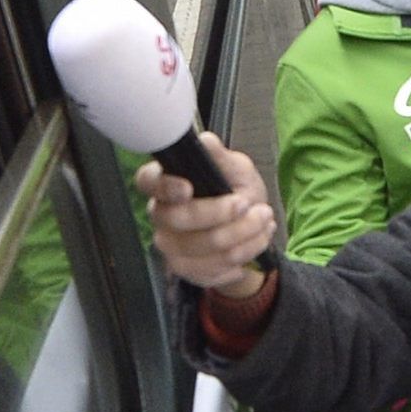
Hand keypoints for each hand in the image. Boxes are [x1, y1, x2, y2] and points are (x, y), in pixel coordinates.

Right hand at [137, 134, 276, 296]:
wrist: (251, 227)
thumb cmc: (236, 192)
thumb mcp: (236, 168)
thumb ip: (220, 157)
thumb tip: (206, 142)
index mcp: (167, 184)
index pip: (147, 182)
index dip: (164, 186)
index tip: (188, 189)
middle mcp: (162, 216)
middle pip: (177, 219)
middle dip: (221, 214)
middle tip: (250, 205)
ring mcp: (171, 246)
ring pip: (201, 248)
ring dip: (242, 235)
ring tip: (263, 220)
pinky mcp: (187, 269)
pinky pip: (213, 268)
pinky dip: (244, 253)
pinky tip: (256, 240)